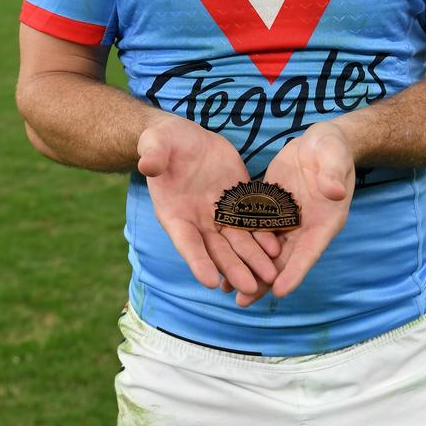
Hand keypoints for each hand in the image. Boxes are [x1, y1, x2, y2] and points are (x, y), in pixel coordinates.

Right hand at [137, 115, 280, 295]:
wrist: (184, 137)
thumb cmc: (164, 142)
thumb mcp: (155, 143)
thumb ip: (153, 155)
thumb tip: (147, 164)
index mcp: (174, 214)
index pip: (187, 243)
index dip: (197, 261)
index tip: (210, 282)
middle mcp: (198, 220)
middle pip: (217, 250)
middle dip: (234, 268)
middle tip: (251, 288)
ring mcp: (220, 212)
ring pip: (238, 241)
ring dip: (254, 258)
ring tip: (270, 275)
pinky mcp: (238, 199)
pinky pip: (252, 220)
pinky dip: (263, 234)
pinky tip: (278, 247)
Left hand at [229, 121, 355, 306]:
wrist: (320, 142)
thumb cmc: (333, 149)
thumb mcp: (335, 157)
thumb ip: (333, 174)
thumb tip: (334, 191)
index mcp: (325, 221)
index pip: (309, 251)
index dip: (295, 271)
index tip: (279, 291)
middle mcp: (304, 226)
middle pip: (284, 260)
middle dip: (264, 281)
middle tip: (243, 301)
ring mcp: (287, 218)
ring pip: (266, 250)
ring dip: (249, 267)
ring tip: (227, 288)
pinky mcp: (271, 206)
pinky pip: (255, 228)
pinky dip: (241, 243)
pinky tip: (221, 254)